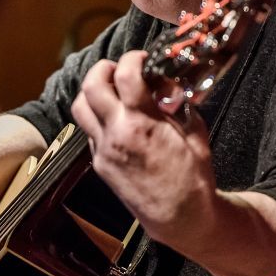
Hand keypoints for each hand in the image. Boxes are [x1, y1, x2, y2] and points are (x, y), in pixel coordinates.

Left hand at [70, 50, 217, 247]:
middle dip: (103, 68)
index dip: (132, 58)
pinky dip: (98, 118)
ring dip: (92, 92)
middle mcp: (117, 133)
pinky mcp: (99, 163)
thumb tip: (170, 88)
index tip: (142, 58)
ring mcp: (103, 149)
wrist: (179, 217)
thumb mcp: (195, 133)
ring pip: (80, 108)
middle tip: (118, 68)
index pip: (126, 74)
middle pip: (90, 86)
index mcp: (143, 123)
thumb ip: (179, 106)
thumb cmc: (193, 178)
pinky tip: (117, 120)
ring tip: (111, 91)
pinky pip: (89, 131)